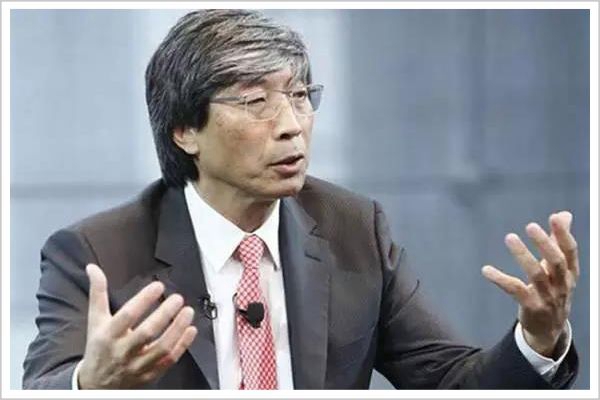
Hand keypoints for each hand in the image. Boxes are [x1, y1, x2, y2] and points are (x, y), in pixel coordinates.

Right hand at [78, 264, 197, 388]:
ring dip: (178, 329)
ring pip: (162, 348)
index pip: (127, 315)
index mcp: (108, 335)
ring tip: (188, 311)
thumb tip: (93, 268)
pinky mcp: (149, 375)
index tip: (158, 286)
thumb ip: (98, 293)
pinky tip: (191, 330)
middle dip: (164, 314)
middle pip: (147, 333)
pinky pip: (169, 361)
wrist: (96, 385)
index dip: (143, 300)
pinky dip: (182, 345)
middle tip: (178, 298)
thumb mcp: (95, 320)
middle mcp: (122, 351)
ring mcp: (137, 365)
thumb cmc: (99, 347)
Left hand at [482, 211, 578, 356]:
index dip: (564, 235)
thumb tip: (564, 214)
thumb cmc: (554, 291)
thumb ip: (558, 241)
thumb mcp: (560, 268)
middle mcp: (562, 285)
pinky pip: (515, 290)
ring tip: (510, 237)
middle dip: (545, 243)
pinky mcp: (531, 306)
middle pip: (556, 262)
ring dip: (523, 255)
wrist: (549, 330)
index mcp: (570, 273)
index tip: (555, 217)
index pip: (570, 252)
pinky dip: (500, 279)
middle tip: (531, 226)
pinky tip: (486, 270)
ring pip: (536, 274)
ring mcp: (547, 297)